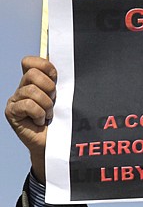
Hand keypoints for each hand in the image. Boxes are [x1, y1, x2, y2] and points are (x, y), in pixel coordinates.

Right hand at [5, 56, 56, 182]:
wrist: (56, 145)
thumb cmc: (63, 121)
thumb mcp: (64, 99)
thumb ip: (62, 83)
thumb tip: (66, 64)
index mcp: (35, 81)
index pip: (30, 62)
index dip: (45, 66)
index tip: (56, 78)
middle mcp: (23, 88)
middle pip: (32, 73)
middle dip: (48, 87)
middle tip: (54, 101)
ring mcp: (15, 100)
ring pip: (31, 90)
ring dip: (46, 105)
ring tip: (48, 115)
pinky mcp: (12, 112)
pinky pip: (27, 104)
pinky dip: (39, 114)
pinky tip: (40, 122)